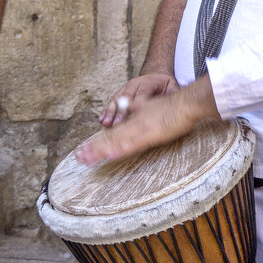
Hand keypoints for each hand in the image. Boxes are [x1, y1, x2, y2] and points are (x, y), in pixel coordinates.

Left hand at [78, 88, 198, 166]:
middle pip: (110, 138)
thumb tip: (124, 108)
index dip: (97, 140)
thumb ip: (135, 108)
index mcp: (133, 119)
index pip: (111, 132)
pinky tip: (109, 154)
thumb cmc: (170, 106)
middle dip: (93, 148)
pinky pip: (133, 144)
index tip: (84, 148)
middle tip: (78, 156)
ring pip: (117, 141)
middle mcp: (133, 124)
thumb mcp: (148, 106)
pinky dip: (120, 149)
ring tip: (86, 158)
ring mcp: (141, 129)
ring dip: (100, 150)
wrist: (185, 103)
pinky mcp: (151, 135)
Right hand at [99, 73, 178, 126]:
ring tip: (106, 124)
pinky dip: (106, 112)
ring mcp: (126, 88)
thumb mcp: (172, 88)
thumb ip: (172, 95)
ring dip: (110, 113)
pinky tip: (101, 121)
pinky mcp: (120, 94)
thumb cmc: (165, 85)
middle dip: (121, 112)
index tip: (134, 113)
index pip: (143, 93)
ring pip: (116, 100)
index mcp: (149, 82)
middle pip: (126, 97)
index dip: (138, 103)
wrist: (156, 75)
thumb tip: (174, 103)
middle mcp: (135, 84)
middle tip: (117, 124)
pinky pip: (112, 102)